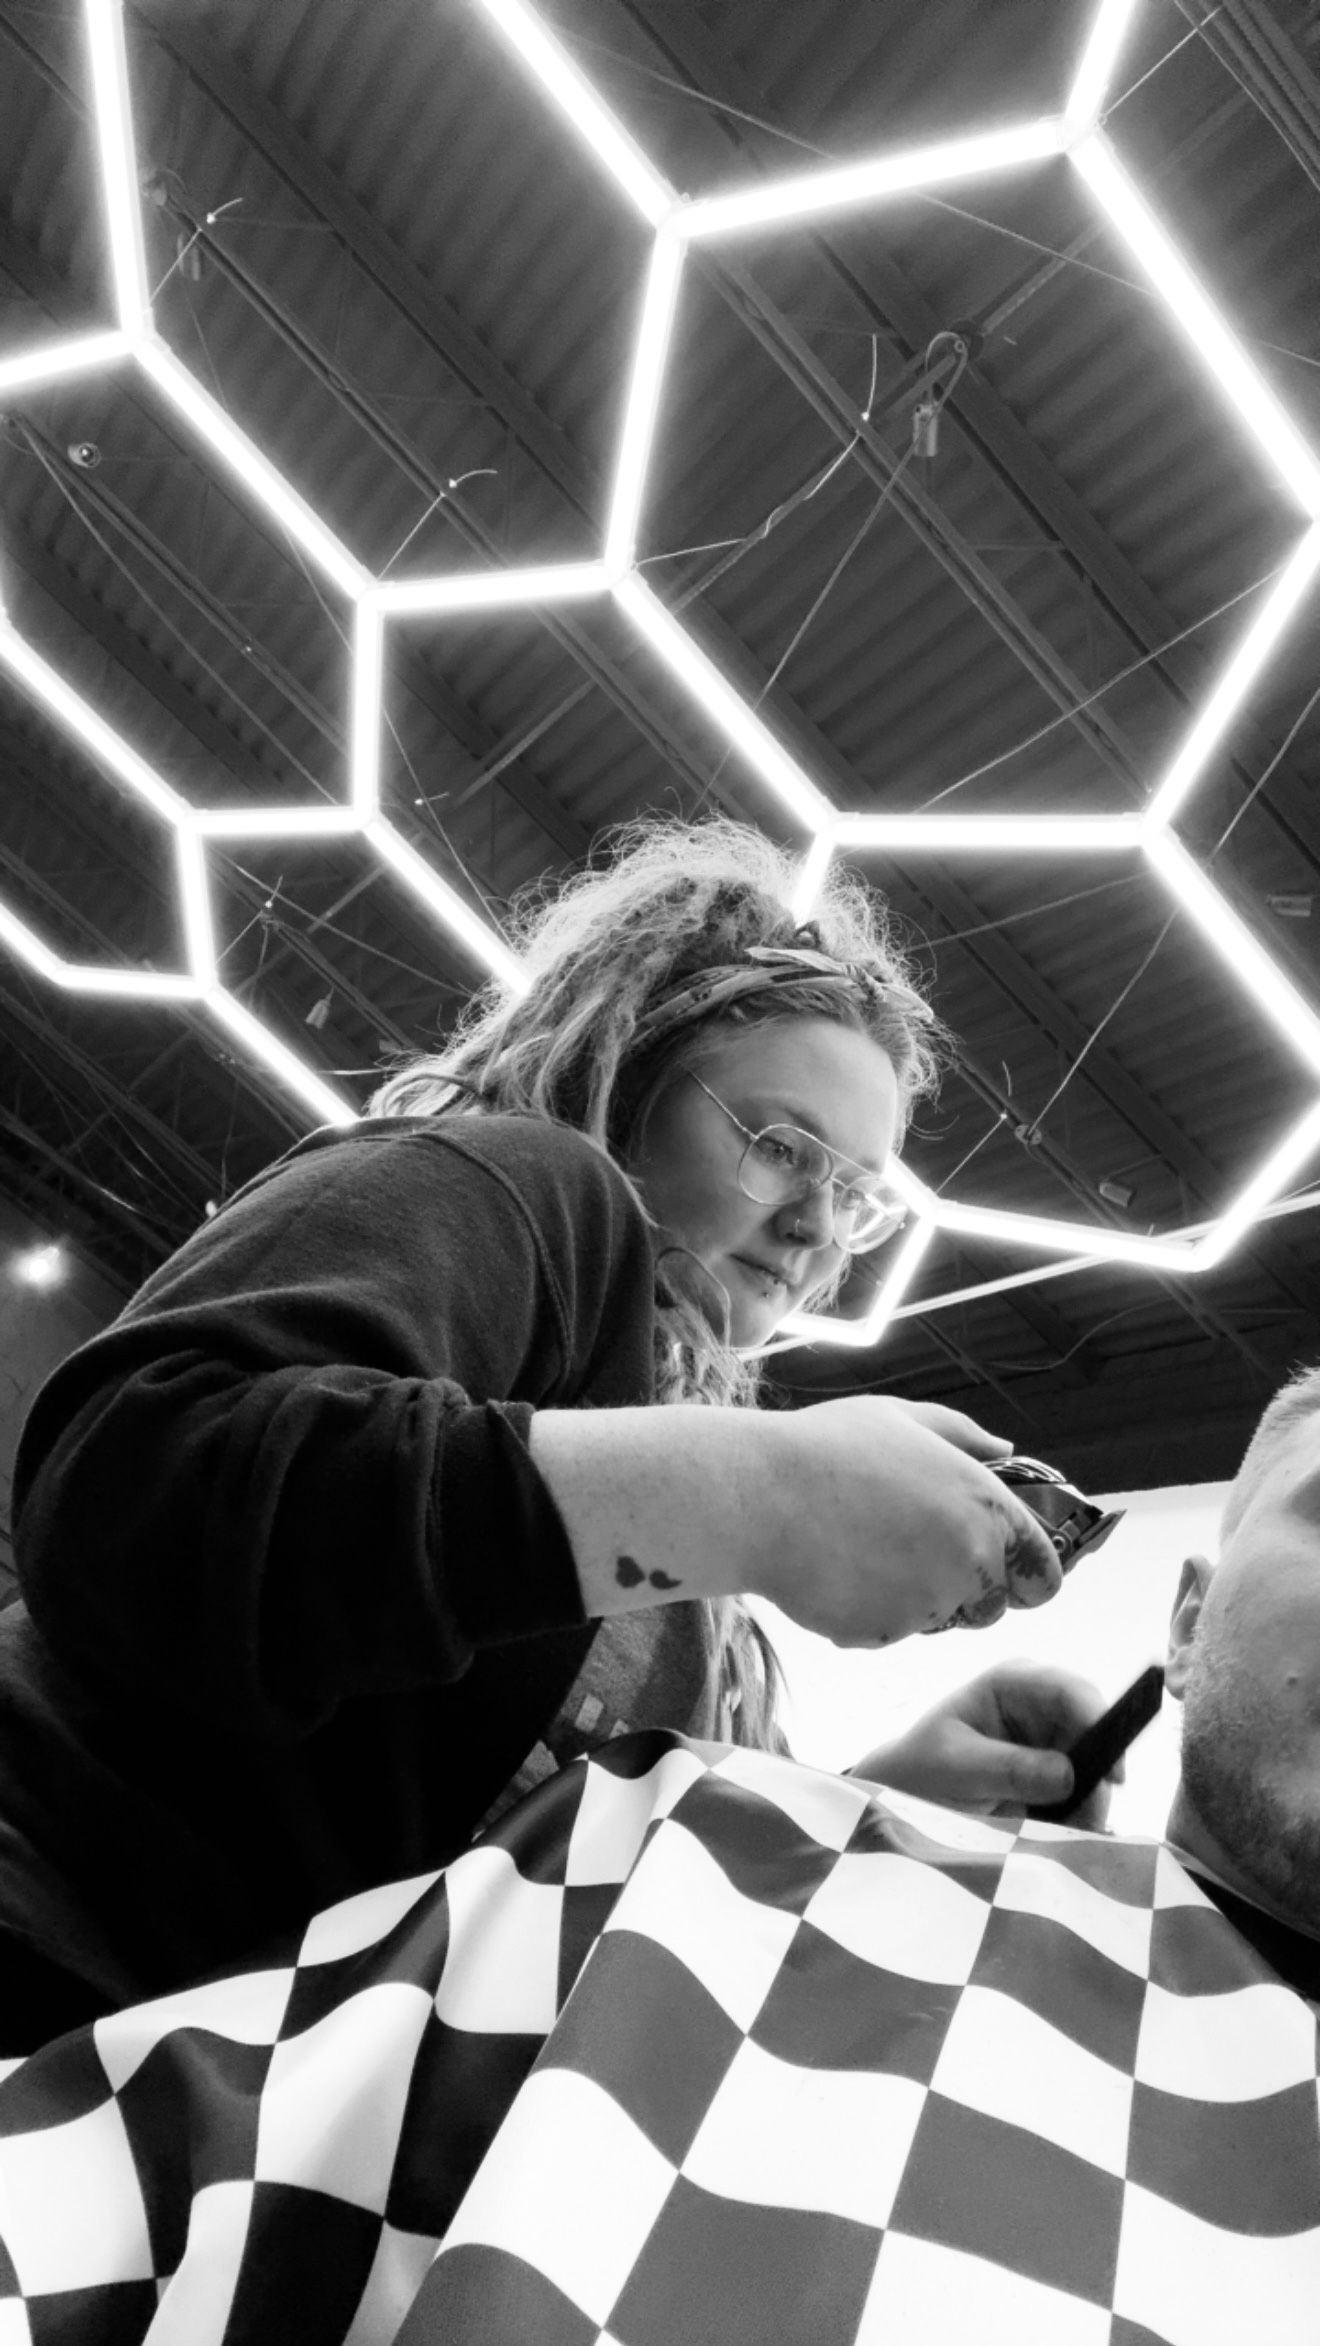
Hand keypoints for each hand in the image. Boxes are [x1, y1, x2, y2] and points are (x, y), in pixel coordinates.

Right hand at [755, 1397, 1062, 1647]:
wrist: (759, 1497)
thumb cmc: (828, 1449)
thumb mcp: (902, 1418)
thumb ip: (964, 1436)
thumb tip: (1006, 1449)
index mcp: (986, 1509)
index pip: (1043, 1575)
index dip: (1027, 1575)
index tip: (1004, 1568)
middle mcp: (968, 1563)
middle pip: (992, 1607)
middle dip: (965, 1589)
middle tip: (912, 1549)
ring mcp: (926, 1605)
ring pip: (938, 1620)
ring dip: (916, 1599)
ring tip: (865, 1550)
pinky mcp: (881, 1634)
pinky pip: (888, 1632)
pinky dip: (870, 1612)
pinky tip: (838, 1571)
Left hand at [848, 1658, 1122, 1826]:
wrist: (907, 1795)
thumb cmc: (922, 1766)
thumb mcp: (957, 1766)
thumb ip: (1009, 1768)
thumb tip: (1068, 1775)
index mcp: (1012, 1684)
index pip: (1067, 1690)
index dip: (1097, 1721)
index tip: (1112, 1770)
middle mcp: (1039, 1705)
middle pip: (1091, 1729)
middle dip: (1098, 1772)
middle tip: (1094, 1818)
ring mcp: (1049, 1739)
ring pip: (1094, 1764)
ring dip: (1093, 1799)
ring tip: (1078, 1833)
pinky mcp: (1054, 1773)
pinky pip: (1084, 1790)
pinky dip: (1082, 1812)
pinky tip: (1070, 1833)